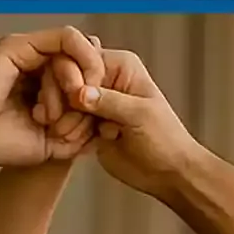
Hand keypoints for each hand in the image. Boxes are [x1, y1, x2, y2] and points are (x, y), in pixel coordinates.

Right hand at [0, 27, 104, 166]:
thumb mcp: (50, 146)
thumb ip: (77, 136)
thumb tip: (105, 131)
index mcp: (43, 87)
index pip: (86, 82)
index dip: (99, 101)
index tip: (99, 127)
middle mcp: (38, 66)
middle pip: (86, 66)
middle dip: (92, 93)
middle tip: (81, 117)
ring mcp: (30, 52)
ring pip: (78, 51)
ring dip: (81, 82)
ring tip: (62, 110)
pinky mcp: (22, 45)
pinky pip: (66, 38)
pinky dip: (79, 59)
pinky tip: (74, 87)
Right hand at [73, 48, 204, 197]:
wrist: (168, 173)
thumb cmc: (166, 140)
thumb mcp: (140, 115)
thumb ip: (110, 102)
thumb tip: (79, 93)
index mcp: (121, 67)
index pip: (83, 59)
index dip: (74, 78)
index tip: (72, 99)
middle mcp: (105, 81)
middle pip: (68, 80)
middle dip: (66, 102)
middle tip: (72, 122)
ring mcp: (95, 104)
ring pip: (65, 104)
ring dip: (67, 120)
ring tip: (77, 136)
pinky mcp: (88, 126)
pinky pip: (68, 124)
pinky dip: (68, 134)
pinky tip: (76, 142)